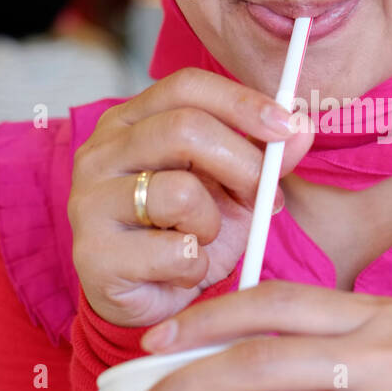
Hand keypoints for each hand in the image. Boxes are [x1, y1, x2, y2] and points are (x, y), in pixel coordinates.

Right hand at [67, 66, 314, 328]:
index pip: (186, 86)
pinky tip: (180, 271)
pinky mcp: (92, 253)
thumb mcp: (234, 191)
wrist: (152, 304)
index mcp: (131, 122)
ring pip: (180, 192)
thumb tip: (302, 128)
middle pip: (185, 129)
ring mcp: (88, 201)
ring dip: (213, 225)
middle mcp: (100, 153)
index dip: (242, 102)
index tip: (288, 126)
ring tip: (203, 240)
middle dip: (243, 165)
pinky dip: (195, 265)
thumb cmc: (188, 235)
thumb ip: (266, 158)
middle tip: (266, 198)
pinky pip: (173, 251)